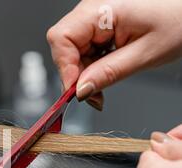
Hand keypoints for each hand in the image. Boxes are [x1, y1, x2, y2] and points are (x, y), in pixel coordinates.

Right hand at [47, 0, 181, 109]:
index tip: (75, 92)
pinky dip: (92, 63)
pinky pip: (84, 45)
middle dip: (75, 73)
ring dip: (84, 70)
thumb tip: (80, 90)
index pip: (61, 38)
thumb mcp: (145, 54)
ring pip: (72, 48)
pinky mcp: (100, 22)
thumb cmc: (180, 19)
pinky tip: (107, 69)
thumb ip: (108, 73)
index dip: (64, 67)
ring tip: (106, 81)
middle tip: (93, 95)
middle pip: (64, 45)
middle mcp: (93, 7)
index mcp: (102, 8)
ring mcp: (95, 14)